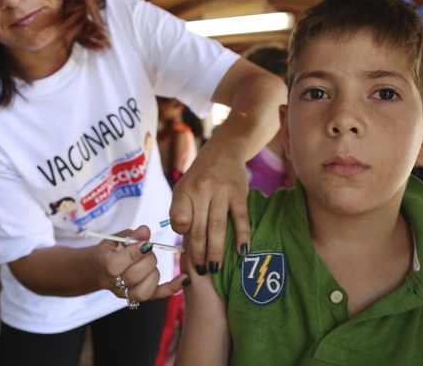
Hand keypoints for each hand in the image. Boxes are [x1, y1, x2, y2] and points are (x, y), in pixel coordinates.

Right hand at [92, 226, 187, 302]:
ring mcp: (126, 294)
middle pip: (133, 277)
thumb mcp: (119, 237)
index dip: (133, 254)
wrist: (104, 267)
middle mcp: (114, 283)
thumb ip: (132, 234)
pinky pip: (157, 296)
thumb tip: (145, 231)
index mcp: (104, 265)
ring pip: (143, 292)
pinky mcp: (139, 297)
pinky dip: (172, 288)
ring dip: (153, 274)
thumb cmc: (114, 248)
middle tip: (149, 250)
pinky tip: (184, 278)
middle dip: (147, 261)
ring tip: (152, 262)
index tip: (145, 244)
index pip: (115, 265)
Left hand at [169, 140, 249, 274]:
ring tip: (214, 268)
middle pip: (198, 228)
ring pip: (217, 227)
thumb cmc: (201, 175)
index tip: (186, 249)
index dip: (182, 236)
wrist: (224, 150)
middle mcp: (201, 189)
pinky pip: (241, 218)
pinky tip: (242, 252)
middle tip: (200, 271)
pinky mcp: (239, 193)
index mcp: (185, 190)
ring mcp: (221, 191)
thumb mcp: (184, 187)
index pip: (179, 220)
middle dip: (198, 254)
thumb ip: (182, 210)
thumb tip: (185, 240)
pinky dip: (242, 236)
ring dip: (216, 251)